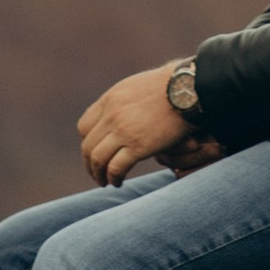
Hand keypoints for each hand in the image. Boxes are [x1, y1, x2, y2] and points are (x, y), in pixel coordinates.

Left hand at [76, 64, 215, 188]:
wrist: (186, 90)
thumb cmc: (167, 87)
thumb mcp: (135, 87)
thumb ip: (122, 102)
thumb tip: (120, 115)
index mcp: (109, 100)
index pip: (84, 126)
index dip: (88, 143)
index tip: (94, 152)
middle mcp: (111, 115)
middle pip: (88, 146)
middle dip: (90, 164)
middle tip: (96, 174)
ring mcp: (123, 131)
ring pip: (98, 159)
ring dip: (99, 174)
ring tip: (105, 182)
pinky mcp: (138, 146)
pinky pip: (116, 168)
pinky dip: (113, 178)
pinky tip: (118, 182)